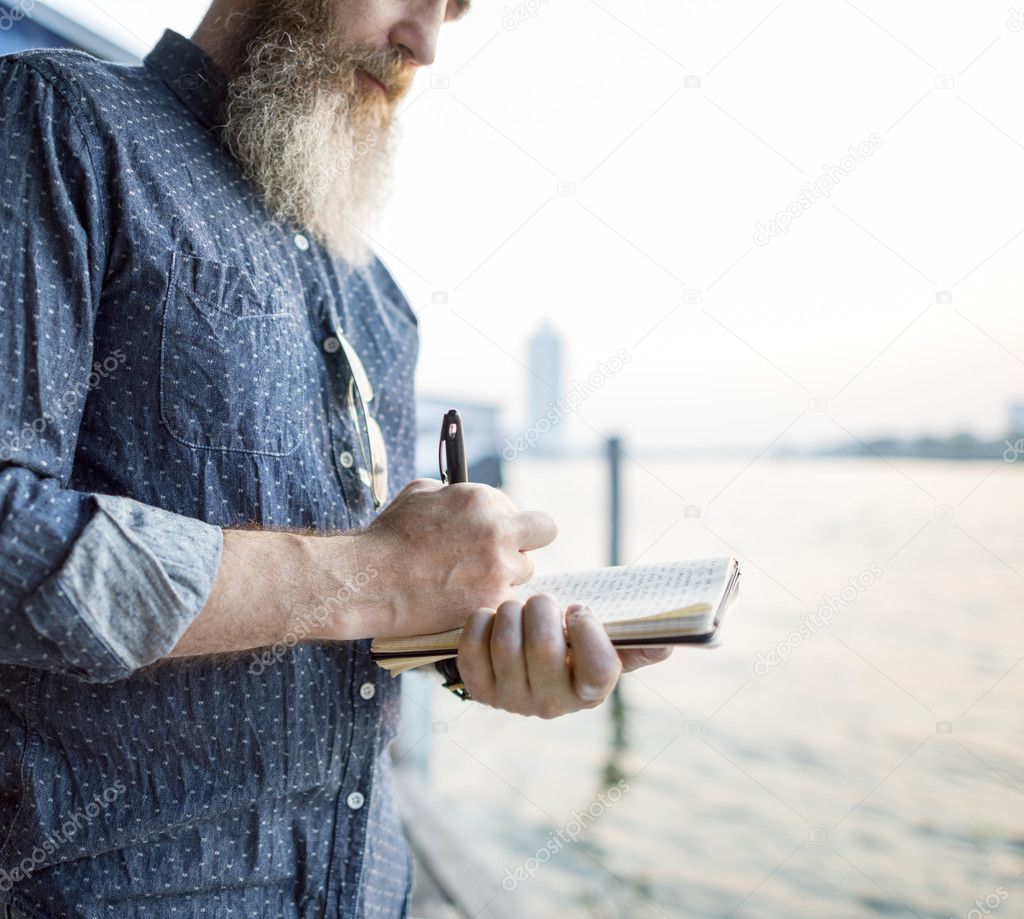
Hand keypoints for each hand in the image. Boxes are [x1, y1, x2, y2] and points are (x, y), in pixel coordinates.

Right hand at [355, 479, 556, 639]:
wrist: (369, 581)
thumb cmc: (388, 537)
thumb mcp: (419, 493)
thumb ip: (453, 493)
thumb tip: (466, 497)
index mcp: (482, 500)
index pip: (519, 509)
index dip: (506, 522)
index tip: (489, 534)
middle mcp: (497, 531)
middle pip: (542, 533)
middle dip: (525, 541)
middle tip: (503, 554)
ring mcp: (497, 569)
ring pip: (524, 571)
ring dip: (506, 575)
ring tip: (471, 581)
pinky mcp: (490, 602)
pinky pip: (506, 601)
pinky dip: (489, 602)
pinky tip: (465, 600)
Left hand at [457, 594, 657, 717]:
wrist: (518, 665)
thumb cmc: (571, 646)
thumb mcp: (603, 645)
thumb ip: (634, 643)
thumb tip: (666, 644)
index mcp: (590, 692)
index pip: (598, 669)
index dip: (588, 631)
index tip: (579, 609)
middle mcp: (551, 704)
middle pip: (543, 646)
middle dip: (543, 608)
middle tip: (545, 600)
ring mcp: (511, 700)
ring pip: (507, 641)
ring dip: (512, 610)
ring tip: (520, 608)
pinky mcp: (478, 688)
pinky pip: (474, 643)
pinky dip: (482, 619)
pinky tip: (494, 618)